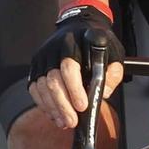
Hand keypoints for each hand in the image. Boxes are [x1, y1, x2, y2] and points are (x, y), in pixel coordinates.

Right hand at [28, 4, 124, 129]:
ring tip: (64, 122)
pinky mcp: (36, 67)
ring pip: (42, 86)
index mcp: (75, 44)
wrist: (78, 26)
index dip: (74, 88)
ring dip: (53, 107)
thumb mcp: (113, 52)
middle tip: (72, 121)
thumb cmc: (96, 43)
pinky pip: (34, 88)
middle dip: (62, 105)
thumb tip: (103, 94)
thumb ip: (113, 73)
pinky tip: (54, 114)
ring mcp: (43, 58)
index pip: (69, 66)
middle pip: (53, 80)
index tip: (82, 106)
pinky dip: (43, 104)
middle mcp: (54, 50)